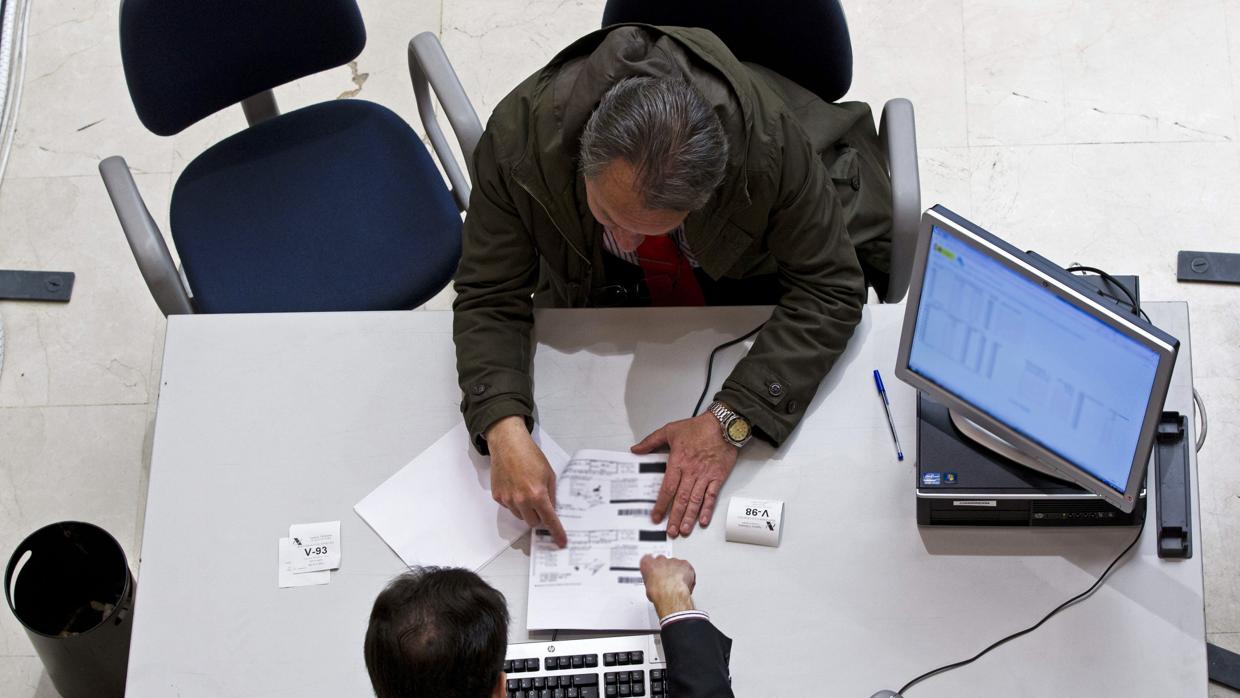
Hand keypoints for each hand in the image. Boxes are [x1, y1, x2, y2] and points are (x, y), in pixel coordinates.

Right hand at [487, 416, 566, 546]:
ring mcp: (508, 499)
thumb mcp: (549, 474)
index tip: (561, 541)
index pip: (549, 520)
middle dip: (539, 517)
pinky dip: (515, 502)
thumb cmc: (530, 456)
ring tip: (526, 490)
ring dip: (526, 510)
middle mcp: (521, 500)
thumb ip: (551, 494)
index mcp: (537, 494)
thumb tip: (552, 509)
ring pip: (521, 516)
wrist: (508, 444)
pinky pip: (509, 507)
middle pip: (533, 522)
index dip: (556, 532)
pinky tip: (516, 486)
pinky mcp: (498, 496)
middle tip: (541, 503)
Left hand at [632, 412, 737, 537]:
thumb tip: (636, 449)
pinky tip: (703, 520)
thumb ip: (651, 441)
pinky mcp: (718, 477)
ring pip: (696, 501)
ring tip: (683, 530)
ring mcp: (705, 476)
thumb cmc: (698, 427)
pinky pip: (712, 496)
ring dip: (689, 517)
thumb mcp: (670, 430)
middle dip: (674, 516)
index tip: (655, 517)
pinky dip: (707, 509)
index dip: (661, 504)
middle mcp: (691, 472)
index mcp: (678, 461)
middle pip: (681, 499)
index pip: (667, 488)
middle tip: (669, 531)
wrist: (724, 425)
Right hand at [640, 554, 695, 617]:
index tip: (655, 571)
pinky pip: (687, 567)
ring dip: (677, 572)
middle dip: (666, 569)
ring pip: (676, 564)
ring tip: (678, 584)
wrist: (670, 593)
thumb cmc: (659, 592)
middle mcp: (660, 559)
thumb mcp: (648, 590)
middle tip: (668, 580)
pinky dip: (687, 574)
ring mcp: (673, 561)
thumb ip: (652, 582)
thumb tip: (656, 587)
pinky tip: (685, 583)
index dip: (653, 566)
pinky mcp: (685, 564)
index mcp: (648, 564)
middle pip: (663, 561)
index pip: (648, 559)